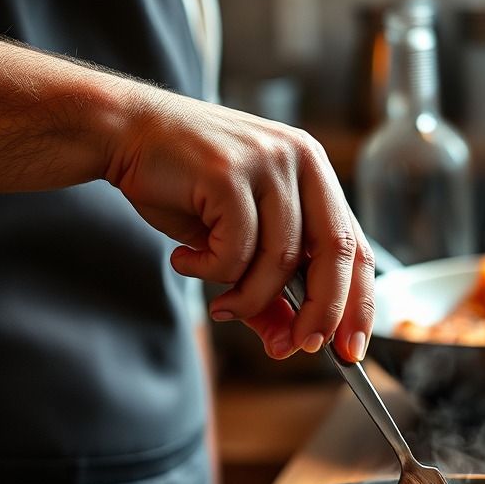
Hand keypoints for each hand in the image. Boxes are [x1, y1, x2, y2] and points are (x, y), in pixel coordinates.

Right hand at [106, 92, 374, 361]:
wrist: (125, 134)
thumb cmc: (184, 186)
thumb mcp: (236, 242)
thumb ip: (267, 288)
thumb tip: (286, 342)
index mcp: (314, 172)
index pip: (357, 246)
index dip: (359, 302)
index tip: (350, 349)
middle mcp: (301, 159)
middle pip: (335, 251)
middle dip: (319, 311)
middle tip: (294, 347)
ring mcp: (266, 162)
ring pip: (281, 258)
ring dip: (250, 297)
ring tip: (221, 304)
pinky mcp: (228, 173)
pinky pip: (235, 250)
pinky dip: (210, 271)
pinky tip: (186, 259)